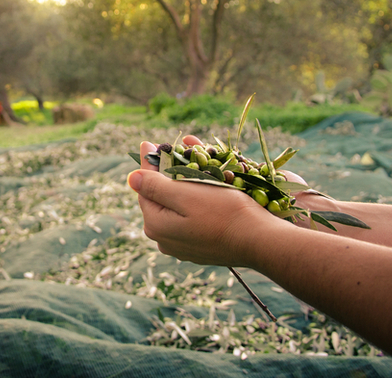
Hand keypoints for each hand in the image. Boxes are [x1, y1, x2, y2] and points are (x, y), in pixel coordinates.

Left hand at [129, 140, 290, 267]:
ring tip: (186, 166)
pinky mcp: (199, 249)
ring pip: (175, 209)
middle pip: (160, 199)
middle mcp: (164, 240)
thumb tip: (132, 177)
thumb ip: (155, 186)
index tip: (147, 143)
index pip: (145, 187)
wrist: (260, 241)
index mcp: (156, 225)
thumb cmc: (224, 213)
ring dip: (180, 187)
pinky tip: (202, 190)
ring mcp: (181, 247)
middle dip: (164, 174)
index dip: (148, 163)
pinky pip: (189, 219)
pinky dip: (193, 203)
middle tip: (168, 151)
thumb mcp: (186, 194)